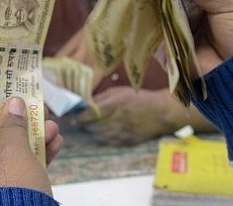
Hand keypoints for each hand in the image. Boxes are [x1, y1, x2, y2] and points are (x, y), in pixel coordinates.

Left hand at [0, 97, 62, 205]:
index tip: (2, 100)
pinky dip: (34, 162)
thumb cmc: (9, 187)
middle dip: (18, 127)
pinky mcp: (4, 201)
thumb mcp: (13, 151)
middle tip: (35, 110)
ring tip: (53, 126)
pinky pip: (16, 176)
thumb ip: (13, 125)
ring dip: (32, 142)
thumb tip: (14, 102)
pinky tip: (56, 144)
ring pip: (9, 159)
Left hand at [76, 86, 215, 144]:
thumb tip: (84, 103)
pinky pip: (108, 141)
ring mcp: (121, 133)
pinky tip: (99, 131)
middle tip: (75, 120)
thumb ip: (101, 98)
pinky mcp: (126, 141)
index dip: (77, 116)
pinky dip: (100, 137)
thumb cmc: (139, 98)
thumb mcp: (119, 91)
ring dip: (90, 131)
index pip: (88, 114)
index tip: (71, 114)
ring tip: (86, 125)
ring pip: (97, 135)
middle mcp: (116, 120)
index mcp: (114, 105)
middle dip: (82, 124)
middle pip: (91, 126)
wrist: (161, 112)